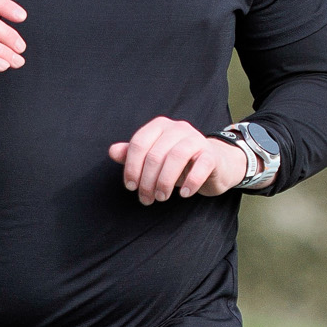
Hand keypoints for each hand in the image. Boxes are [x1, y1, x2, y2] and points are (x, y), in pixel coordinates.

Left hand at [108, 117, 247, 203]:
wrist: (214, 165)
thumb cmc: (179, 163)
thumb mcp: (154, 159)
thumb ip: (133, 154)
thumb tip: (112, 151)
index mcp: (160, 126)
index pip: (139, 144)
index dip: (131, 167)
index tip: (130, 187)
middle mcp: (178, 128)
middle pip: (155, 154)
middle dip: (147, 181)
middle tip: (146, 199)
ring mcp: (196, 139)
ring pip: (176, 157)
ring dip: (165, 182)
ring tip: (161, 198)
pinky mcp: (211, 154)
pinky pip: (201, 166)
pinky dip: (190, 182)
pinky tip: (184, 194)